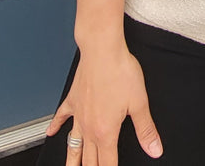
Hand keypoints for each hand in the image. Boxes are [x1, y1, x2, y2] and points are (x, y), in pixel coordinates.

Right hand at [46, 44, 162, 165]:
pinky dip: (55, 126)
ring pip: (72, 145)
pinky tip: (50, 133)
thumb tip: (154, 149)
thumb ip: (146, 130)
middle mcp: (89, 127)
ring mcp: (78, 114)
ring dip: (71, 160)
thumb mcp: (139, 102)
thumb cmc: (120, 71)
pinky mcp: (73, 99)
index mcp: (105, 131)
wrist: (102, 49)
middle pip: (88, 159)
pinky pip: (61, 116)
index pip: (107, 164)